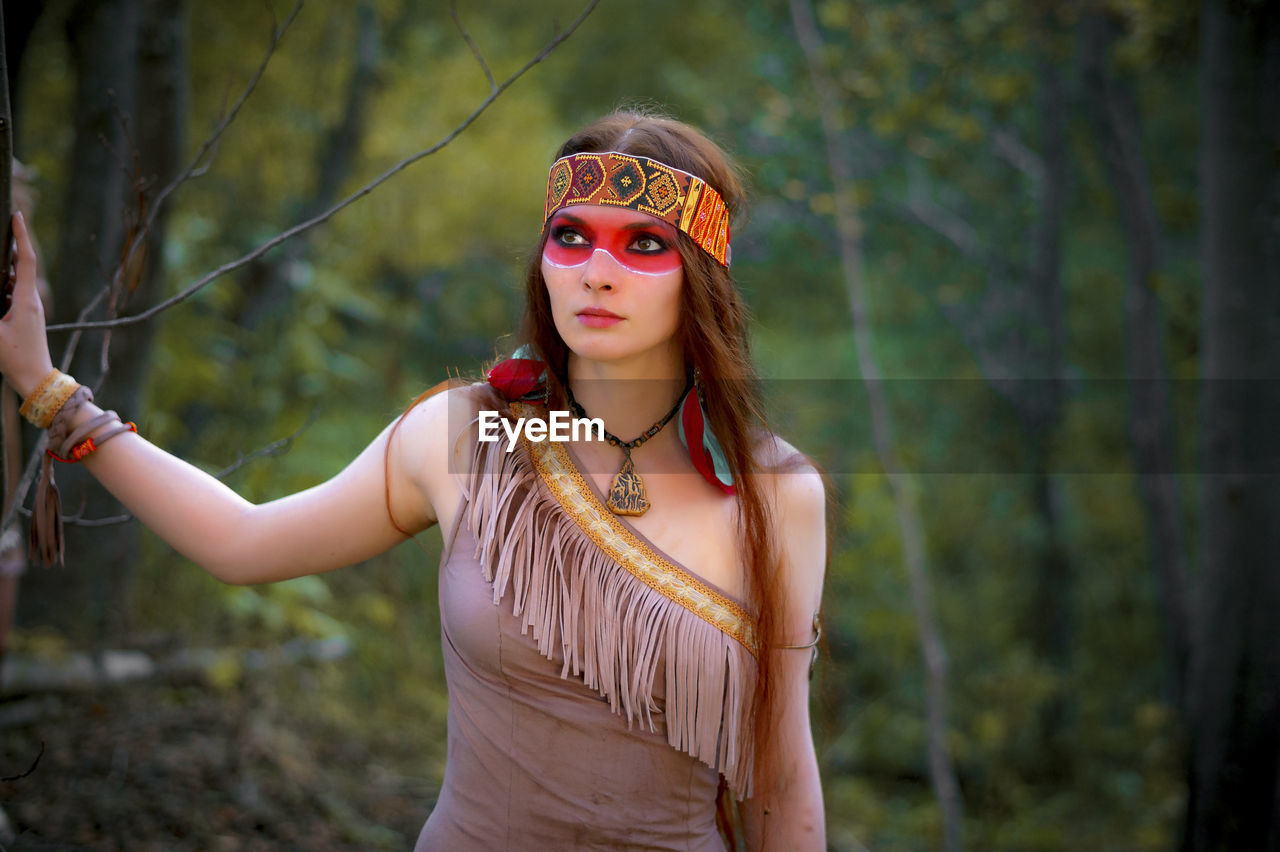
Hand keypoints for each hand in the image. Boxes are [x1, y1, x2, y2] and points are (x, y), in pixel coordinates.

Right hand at [0, 213, 55, 397]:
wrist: (36, 380)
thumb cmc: (15, 359)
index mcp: (27, 299)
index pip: (26, 260)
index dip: (21, 236)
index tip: (17, 216)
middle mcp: (32, 300)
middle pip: (21, 266)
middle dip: (11, 247)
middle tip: (3, 226)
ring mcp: (31, 309)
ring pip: (15, 281)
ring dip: (3, 269)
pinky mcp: (26, 317)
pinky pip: (13, 294)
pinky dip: (2, 287)